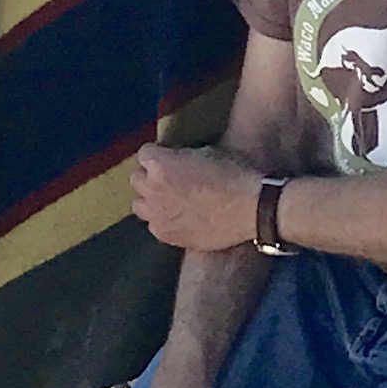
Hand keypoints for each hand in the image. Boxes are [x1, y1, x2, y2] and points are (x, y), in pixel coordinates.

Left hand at [129, 143, 264, 252]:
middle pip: (136, 178)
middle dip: (149, 176)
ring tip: (167, 200)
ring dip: (149, 199)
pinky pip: (154, 225)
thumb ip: (182, 156)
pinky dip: (162, 221)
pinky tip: (178, 218)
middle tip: (167, 178)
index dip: (157, 154)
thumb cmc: (234, 176)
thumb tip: (177, 160)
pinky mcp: (166, 235)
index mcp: (161, 164)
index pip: (143, 154)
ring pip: (138, 205)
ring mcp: (157, 215)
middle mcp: (153, 189)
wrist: (250, 209)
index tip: (167, 157)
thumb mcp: (207, 152)